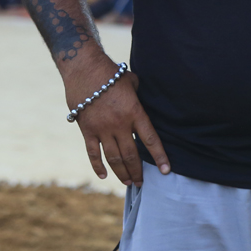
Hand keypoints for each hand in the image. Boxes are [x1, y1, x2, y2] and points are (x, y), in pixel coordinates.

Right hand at [67, 59, 169, 186]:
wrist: (84, 68)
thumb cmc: (110, 72)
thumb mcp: (131, 81)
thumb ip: (138, 95)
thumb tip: (142, 99)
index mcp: (134, 112)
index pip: (150, 139)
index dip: (159, 156)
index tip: (166, 170)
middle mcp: (119, 124)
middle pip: (131, 155)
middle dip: (138, 171)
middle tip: (142, 183)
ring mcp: (102, 129)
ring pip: (114, 158)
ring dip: (122, 172)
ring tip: (128, 182)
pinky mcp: (87, 129)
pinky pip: (92, 153)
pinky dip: (98, 166)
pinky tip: (104, 175)